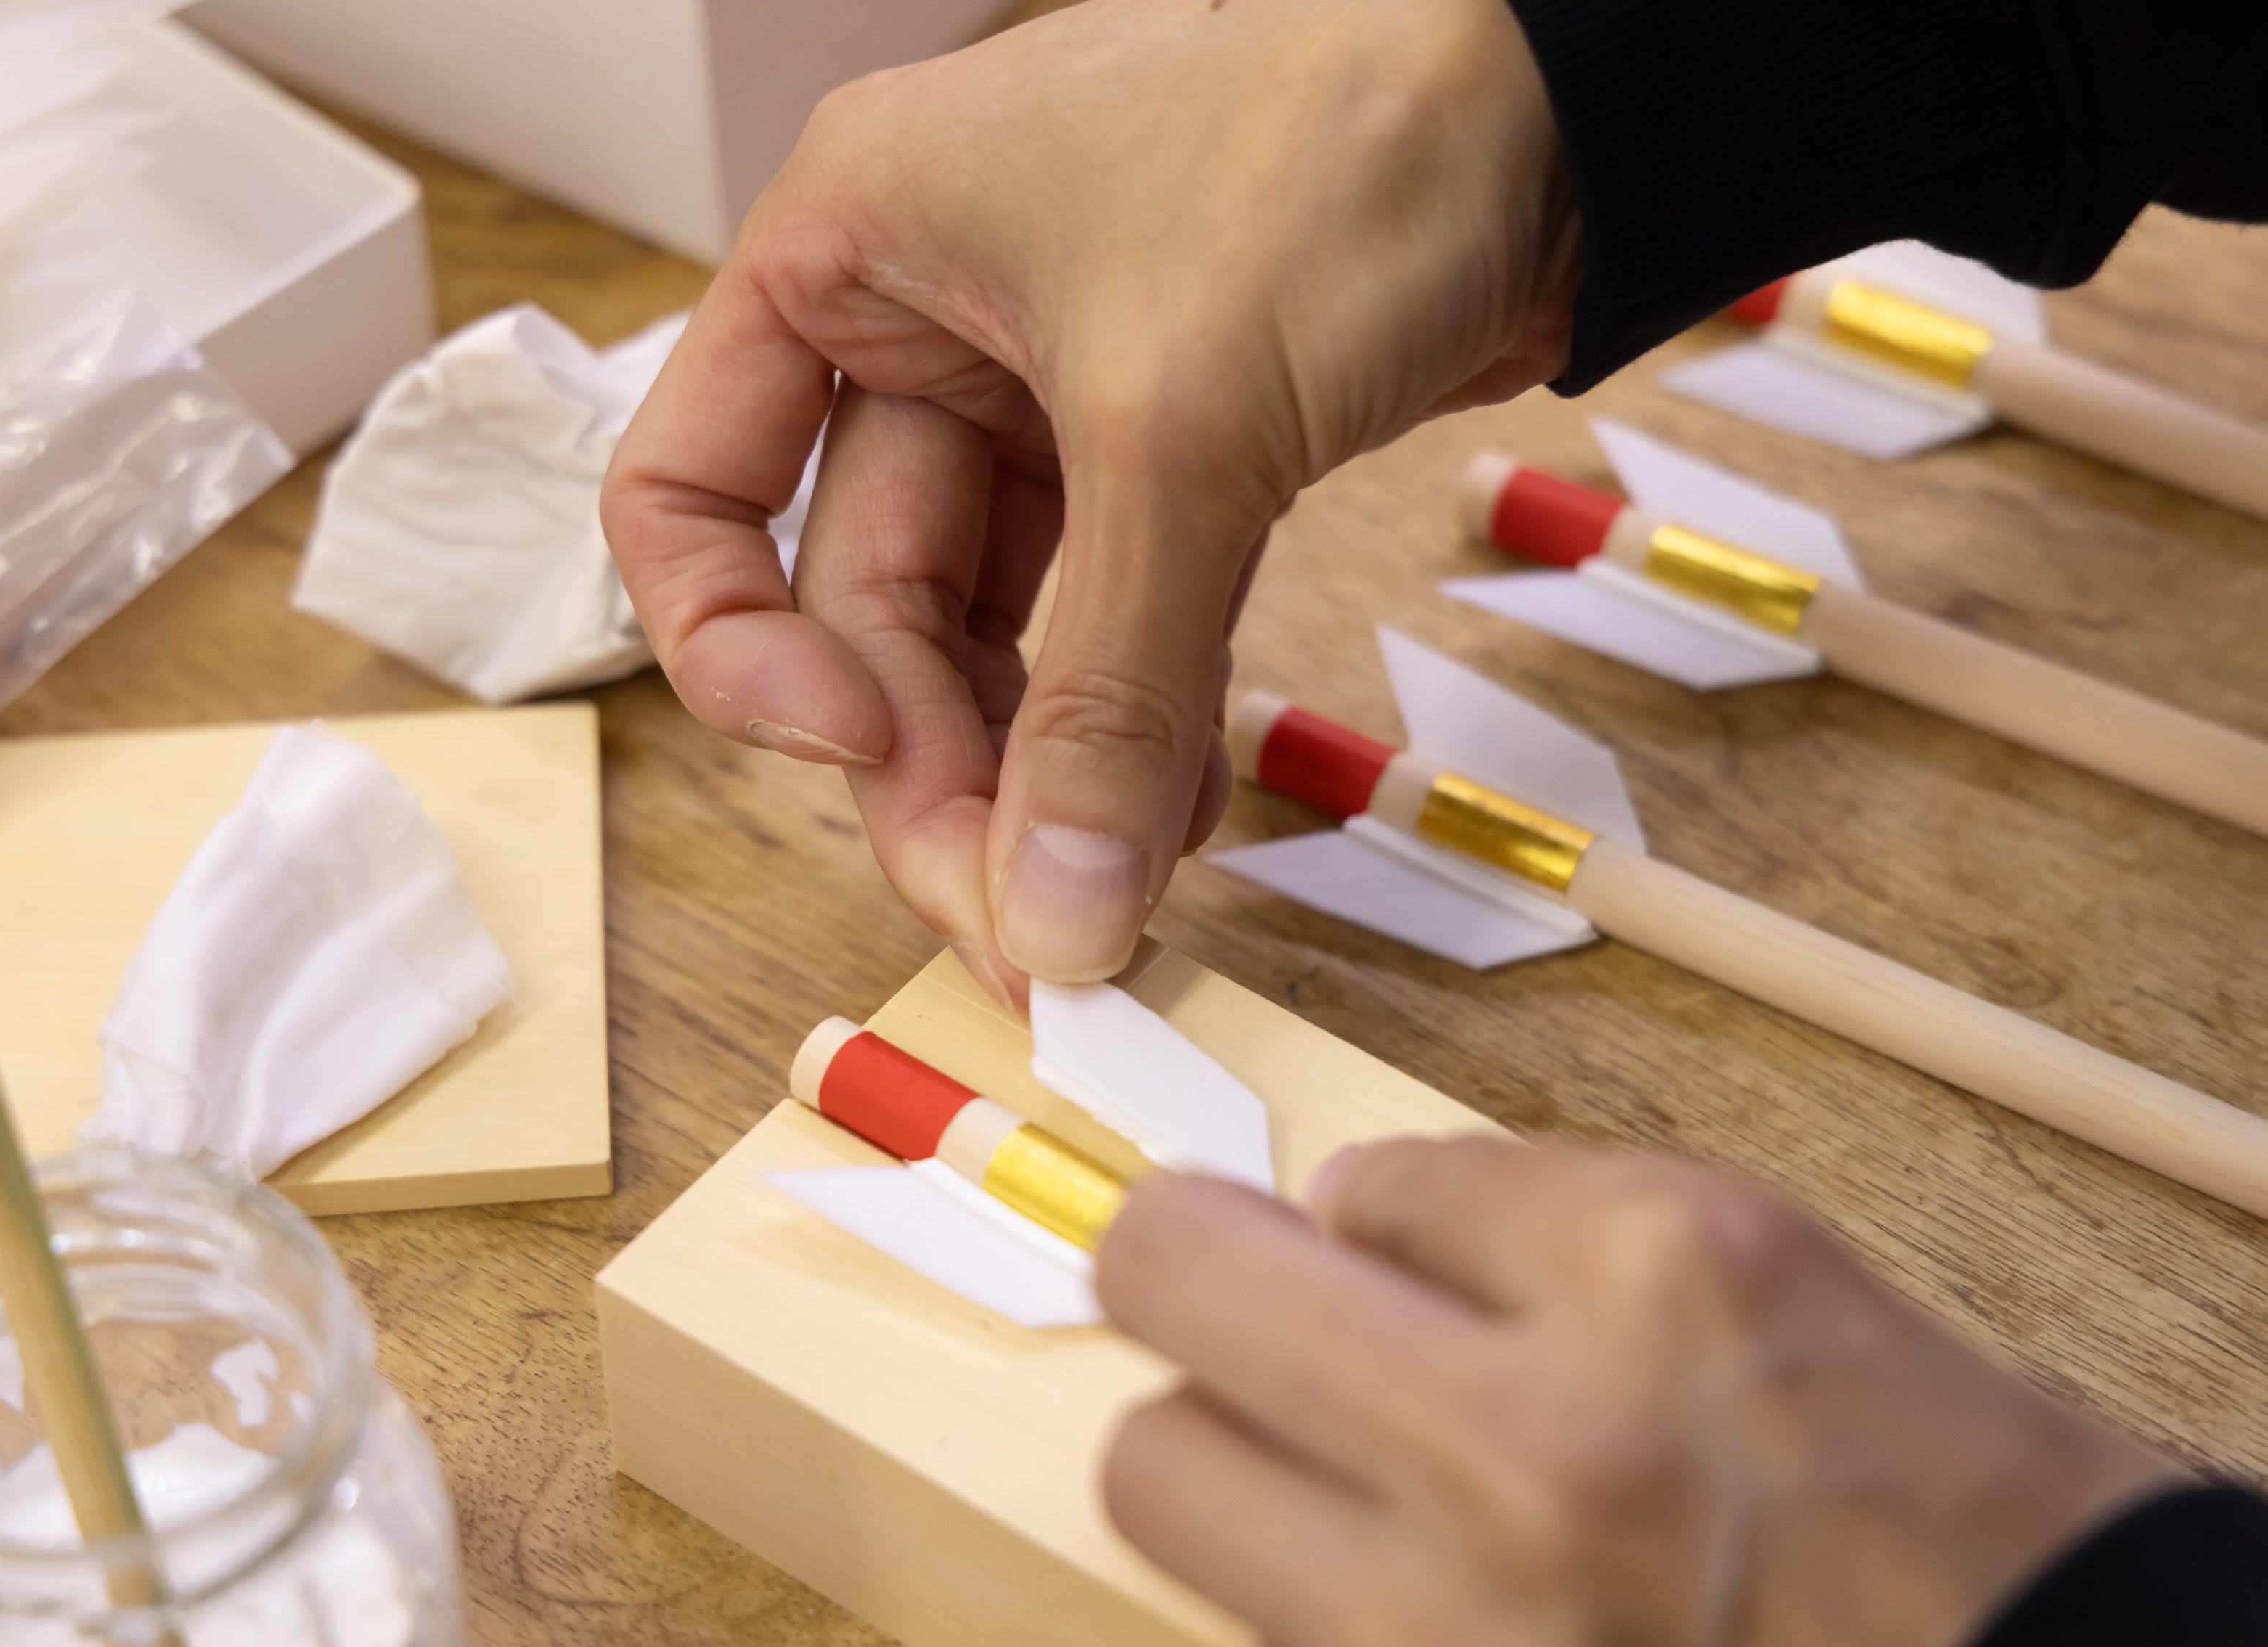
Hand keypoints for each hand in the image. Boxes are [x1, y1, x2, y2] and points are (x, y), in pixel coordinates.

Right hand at [602, 0, 1579, 997]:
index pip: (687, 491)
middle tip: (1021, 923)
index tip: (849, 752)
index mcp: (850, 249)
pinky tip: (1180, 819)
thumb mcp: (1185, 429)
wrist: (1580, 102)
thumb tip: (1052, 915)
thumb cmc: (1350, 147)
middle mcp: (924, 321)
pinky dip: (1134, 729)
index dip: (738, 651)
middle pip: (860, 610)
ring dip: (1040, 777)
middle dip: (933, 771)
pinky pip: (1107, 629)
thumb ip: (1105, 690)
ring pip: (986, 638)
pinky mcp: (1167, 450)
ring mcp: (1045, 391)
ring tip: (1114, 895)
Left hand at [1096, 1139, 2172, 1646]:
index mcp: (1662, 1291)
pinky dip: (1343, 1637)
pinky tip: (1474, 1644)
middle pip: (1169, 1304)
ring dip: (1254, 1469)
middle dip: (1205, 1294)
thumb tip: (1335, 1218)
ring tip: (1387, 1501)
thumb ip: (1534, 1223)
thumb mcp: (1785, 1281)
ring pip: (1171, 1492)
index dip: (1339, 1208)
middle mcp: (1546, 1474)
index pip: (1350, 1180)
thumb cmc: (1972, 1542)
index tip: (1340, 1239)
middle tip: (1271, 1326)